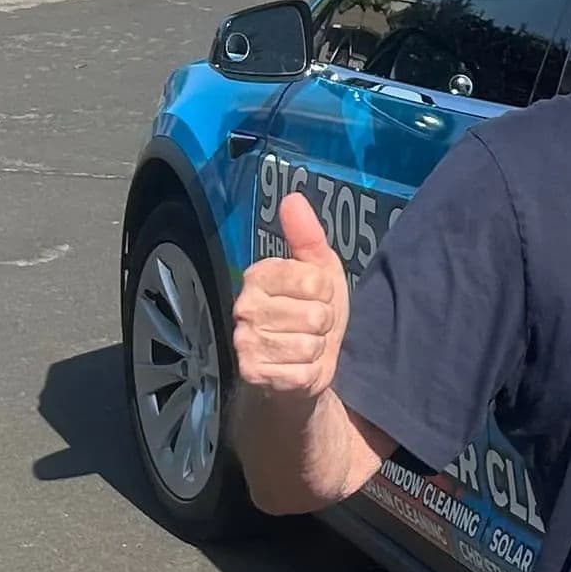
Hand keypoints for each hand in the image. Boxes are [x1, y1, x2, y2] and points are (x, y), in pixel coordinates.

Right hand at [230, 191, 350, 400]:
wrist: (301, 366)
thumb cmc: (310, 313)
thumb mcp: (319, 271)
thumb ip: (308, 236)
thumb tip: (292, 198)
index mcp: (258, 275)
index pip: (314, 280)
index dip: (325, 292)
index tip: (316, 298)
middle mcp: (244, 306)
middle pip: (314, 314)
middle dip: (322, 325)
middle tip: (310, 327)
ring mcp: (245, 341)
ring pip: (308, 344)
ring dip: (315, 350)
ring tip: (304, 347)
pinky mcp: (252, 373)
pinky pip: (301, 372)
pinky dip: (308, 373)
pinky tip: (296, 368)